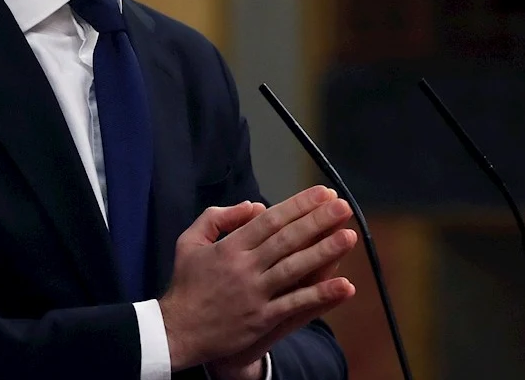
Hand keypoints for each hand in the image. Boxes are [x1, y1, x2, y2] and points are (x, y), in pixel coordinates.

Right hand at [158, 186, 358, 370]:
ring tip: (348, 236)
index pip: (270, 220)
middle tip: (343, 206)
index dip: (298, 205)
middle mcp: (244, 267)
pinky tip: (344, 285)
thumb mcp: (189, 241)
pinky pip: (295, 304)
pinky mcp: (262, 319)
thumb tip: (253, 206)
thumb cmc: (185, 284)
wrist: (176, 331)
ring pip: (295, 268)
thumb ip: (218, 217)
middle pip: (287, 239)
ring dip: (324, 251)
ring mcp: (255, 294)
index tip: (322, 193)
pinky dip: (320, 294)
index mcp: (229, 247)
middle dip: (318, 221)